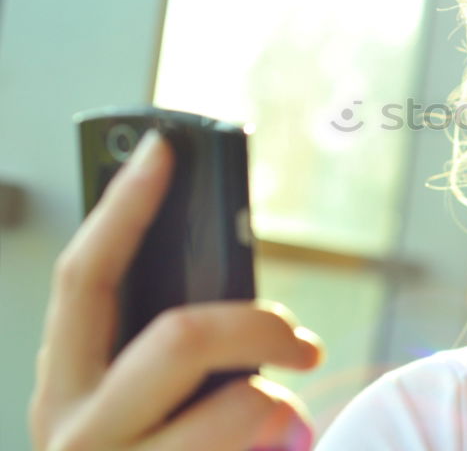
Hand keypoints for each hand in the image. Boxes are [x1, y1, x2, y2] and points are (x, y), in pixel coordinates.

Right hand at [29, 130, 323, 449]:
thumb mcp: (139, 411)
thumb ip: (165, 355)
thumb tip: (237, 295)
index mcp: (63, 390)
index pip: (84, 277)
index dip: (122, 205)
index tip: (165, 146)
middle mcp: (75, 435)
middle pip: (183, 336)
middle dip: (261, 323)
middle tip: (304, 341)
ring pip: (241, 409)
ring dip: (284, 409)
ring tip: (286, 424)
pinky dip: (285, 448)